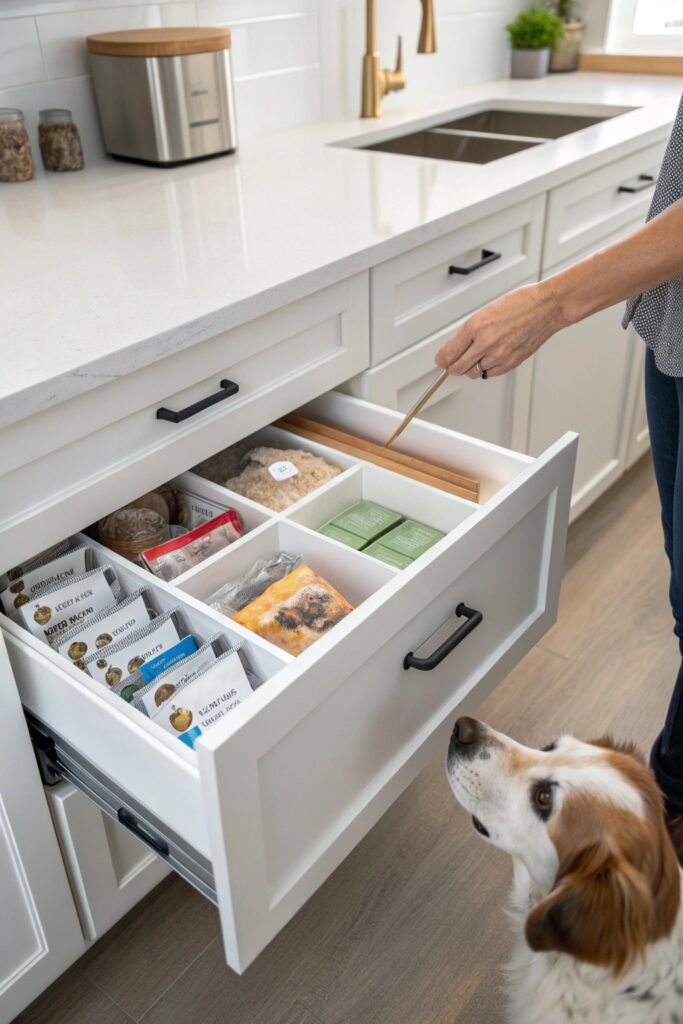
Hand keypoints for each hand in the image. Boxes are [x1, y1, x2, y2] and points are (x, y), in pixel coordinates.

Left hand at [435, 282, 563, 378]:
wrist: (546, 306)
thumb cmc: (520, 303)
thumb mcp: (486, 311)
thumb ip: (470, 331)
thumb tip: (457, 347)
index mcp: (476, 325)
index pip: (449, 352)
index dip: (442, 359)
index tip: (441, 360)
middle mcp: (486, 342)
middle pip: (458, 367)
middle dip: (453, 367)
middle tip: (452, 365)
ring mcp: (499, 354)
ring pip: (474, 372)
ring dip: (472, 367)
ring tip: (476, 357)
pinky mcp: (511, 362)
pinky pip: (490, 374)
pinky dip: (487, 369)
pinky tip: (489, 359)